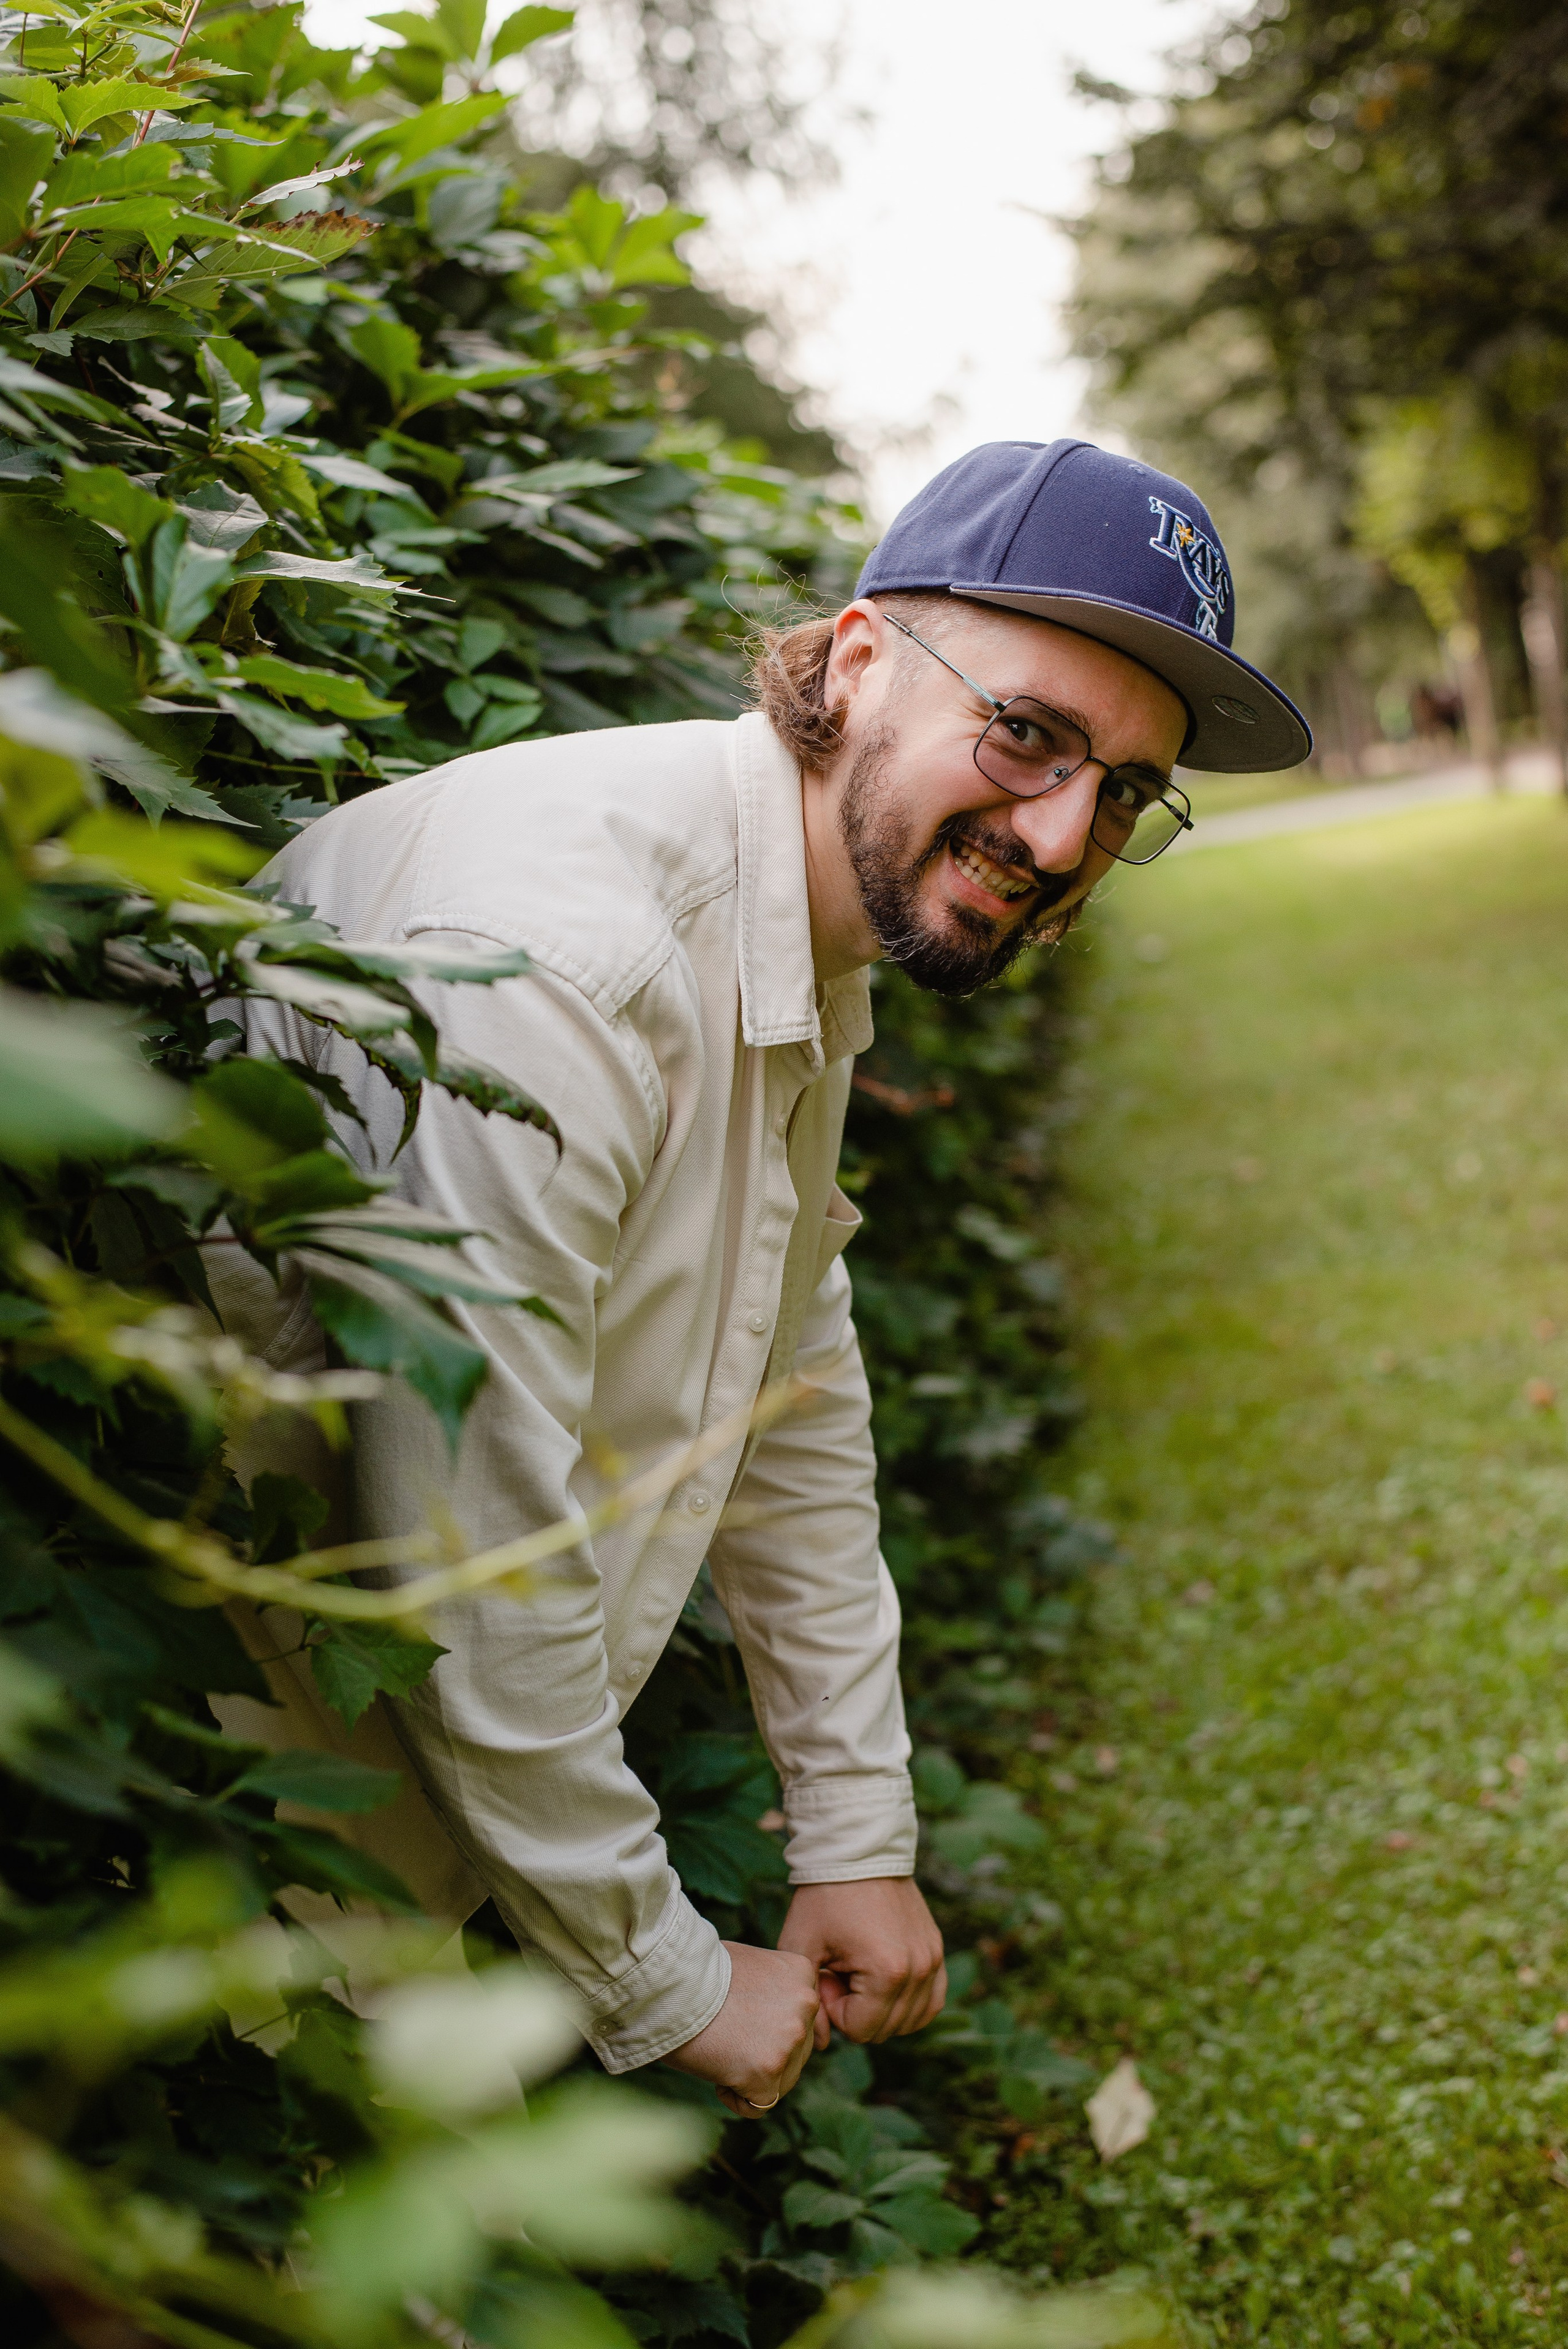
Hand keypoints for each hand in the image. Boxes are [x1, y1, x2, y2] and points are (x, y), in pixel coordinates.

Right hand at [662, 1941, 819, 2118]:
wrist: (668, 1984)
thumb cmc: (696, 1973)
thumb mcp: (750, 1965)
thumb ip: (773, 1990)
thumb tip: (776, 2020)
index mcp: (801, 1973)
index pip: (800, 2018)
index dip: (768, 2027)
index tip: (740, 2018)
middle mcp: (805, 2004)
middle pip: (797, 2051)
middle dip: (765, 2054)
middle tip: (727, 2037)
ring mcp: (789, 2039)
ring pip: (782, 2080)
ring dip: (753, 2076)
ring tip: (721, 2049)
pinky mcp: (768, 2073)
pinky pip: (759, 2105)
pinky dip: (736, 2097)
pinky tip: (716, 2072)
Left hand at [779, 1877, 945, 2049]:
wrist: (857, 1851)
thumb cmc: (824, 1898)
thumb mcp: (801, 1947)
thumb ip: (807, 2000)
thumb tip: (822, 2043)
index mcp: (887, 1972)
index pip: (860, 2030)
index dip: (833, 2007)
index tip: (827, 1970)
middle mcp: (919, 1969)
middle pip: (884, 2029)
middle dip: (855, 2008)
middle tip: (840, 1969)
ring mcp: (933, 1959)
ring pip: (910, 2021)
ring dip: (881, 2007)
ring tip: (859, 1971)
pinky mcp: (937, 1950)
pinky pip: (932, 2001)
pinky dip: (909, 2003)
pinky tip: (883, 1983)